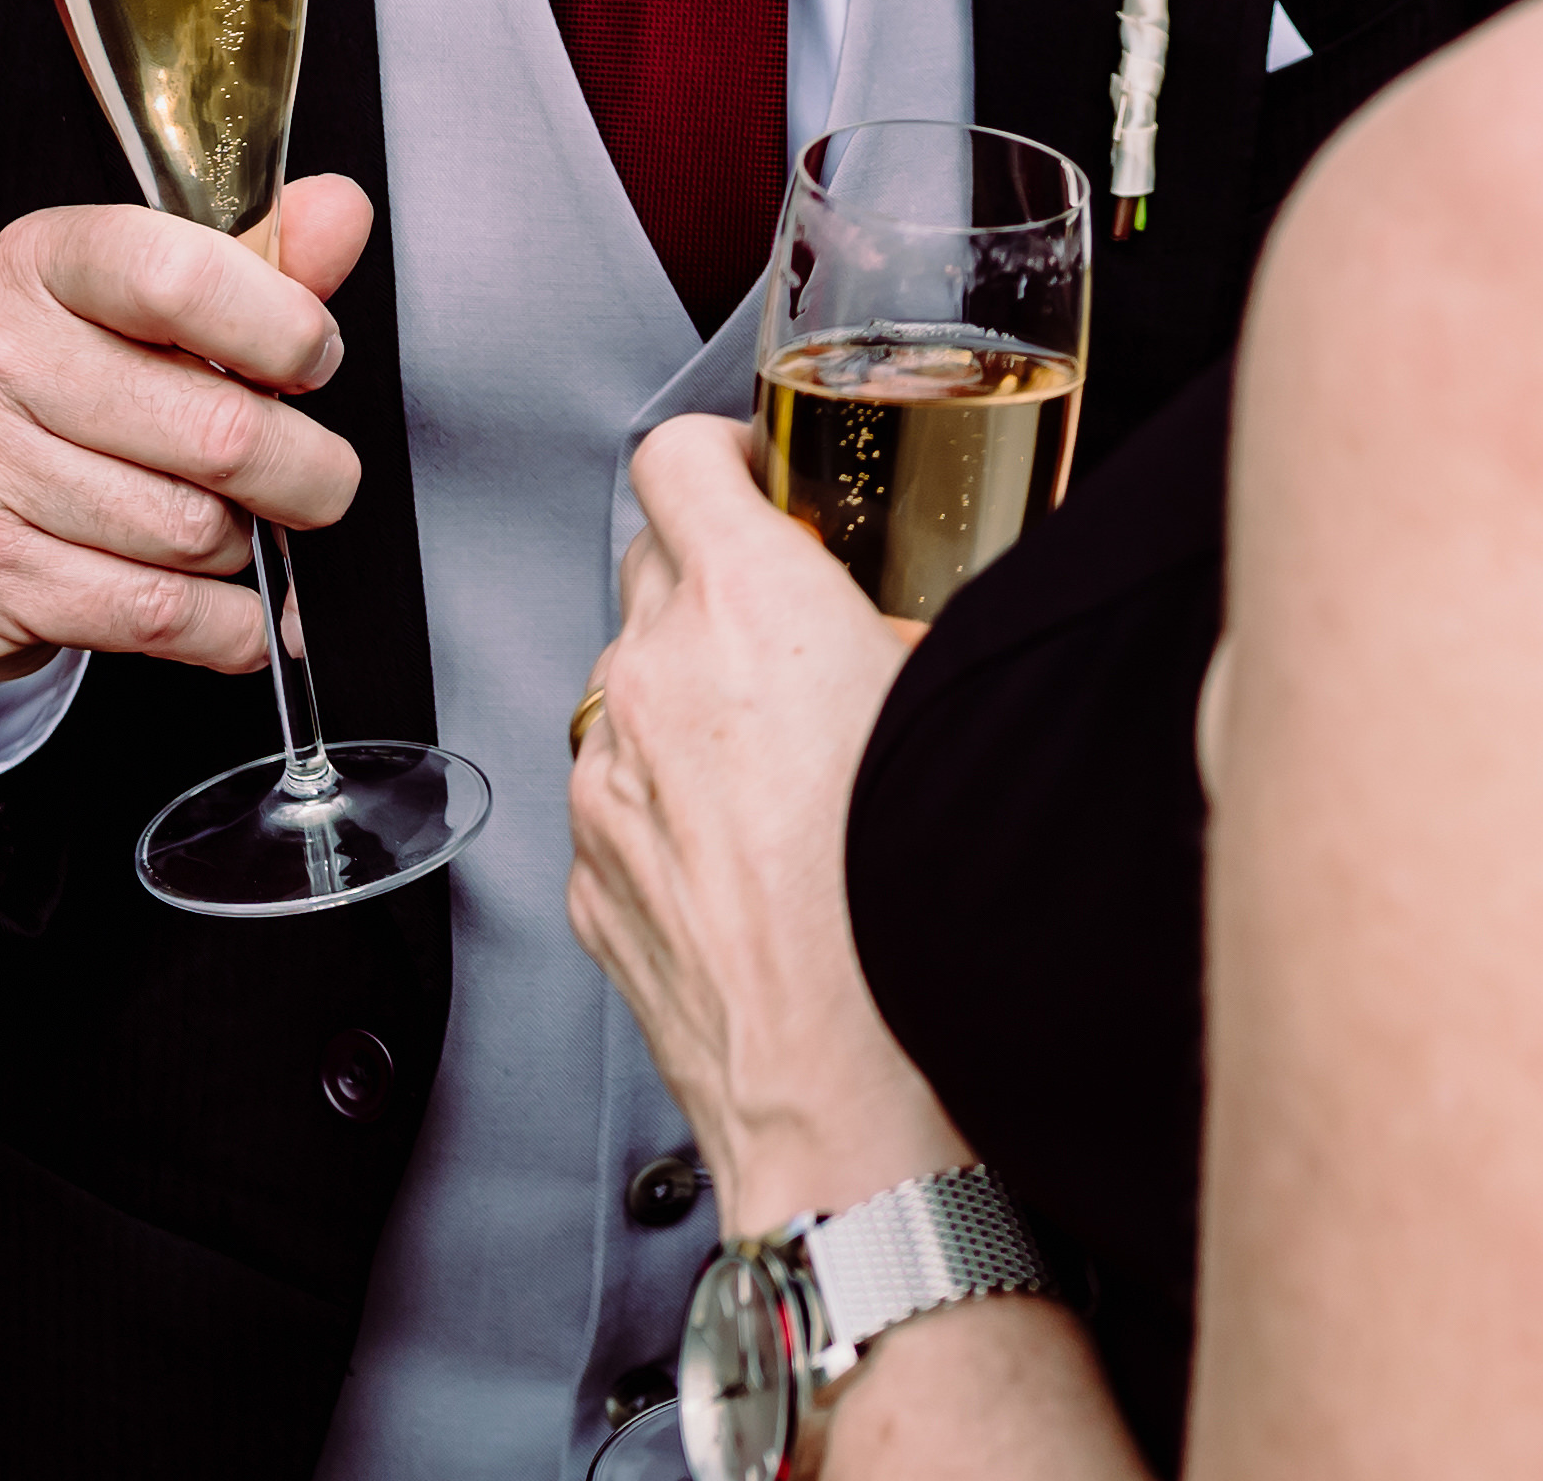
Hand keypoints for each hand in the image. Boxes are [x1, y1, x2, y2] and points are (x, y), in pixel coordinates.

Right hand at [0, 181, 371, 684]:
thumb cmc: (51, 392)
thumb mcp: (138, 303)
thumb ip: (253, 263)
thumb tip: (341, 215)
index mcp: (40, 264)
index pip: (184, 279)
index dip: (285, 330)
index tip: (315, 361)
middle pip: (218, 432)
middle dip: (304, 471)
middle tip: (314, 477)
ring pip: (193, 531)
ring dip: (245, 546)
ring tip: (226, 526)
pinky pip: (158, 612)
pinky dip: (225, 624)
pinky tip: (227, 606)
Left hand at [568, 418, 958, 1228]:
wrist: (848, 1093)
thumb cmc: (917, 908)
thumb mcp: (955, 709)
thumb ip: (915, 630)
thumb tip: (913, 613)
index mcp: (752, 605)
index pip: (679, 457)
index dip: (719, 450)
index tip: (753, 470)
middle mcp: (656, 676)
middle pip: (652, 564)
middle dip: (716, 579)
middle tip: (796, 624)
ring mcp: (606, 779)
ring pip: (631, 685)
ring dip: (691, 694)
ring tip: (783, 765)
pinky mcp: (587, 874)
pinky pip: (618, 795)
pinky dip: (668, 799)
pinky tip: (749, 855)